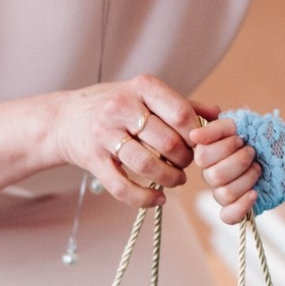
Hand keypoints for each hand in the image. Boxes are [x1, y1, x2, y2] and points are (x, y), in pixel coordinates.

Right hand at [51, 75, 216, 209]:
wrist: (65, 118)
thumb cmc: (115, 105)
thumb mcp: (146, 95)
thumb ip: (182, 104)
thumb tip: (219, 114)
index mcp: (141, 87)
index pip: (180, 114)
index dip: (196, 135)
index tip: (199, 145)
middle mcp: (121, 107)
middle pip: (167, 141)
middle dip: (184, 159)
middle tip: (187, 164)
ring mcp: (104, 134)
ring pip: (147, 165)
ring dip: (169, 178)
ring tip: (176, 180)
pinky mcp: (93, 160)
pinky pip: (122, 187)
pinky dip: (145, 198)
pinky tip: (158, 198)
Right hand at [192, 116, 261, 224]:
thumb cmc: (265, 136)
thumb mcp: (242, 124)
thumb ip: (217, 128)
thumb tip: (194, 135)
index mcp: (209, 154)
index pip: (202, 157)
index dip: (224, 148)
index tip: (241, 139)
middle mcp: (213, 174)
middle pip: (213, 177)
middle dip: (239, 162)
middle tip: (253, 153)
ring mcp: (224, 192)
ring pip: (223, 194)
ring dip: (247, 178)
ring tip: (259, 168)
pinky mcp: (238, 207)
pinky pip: (227, 216)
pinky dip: (242, 205)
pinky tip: (255, 193)